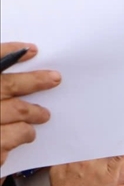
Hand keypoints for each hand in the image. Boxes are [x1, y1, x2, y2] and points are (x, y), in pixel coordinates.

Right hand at [1, 44, 57, 168]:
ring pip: (16, 110)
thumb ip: (5, 92)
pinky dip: (25, 134)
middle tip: (55, 79)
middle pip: (4, 85)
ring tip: (43, 115)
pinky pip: (16, 135)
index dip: (6, 52)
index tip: (31, 50)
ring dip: (33, 112)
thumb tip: (26, 60)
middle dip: (32, 81)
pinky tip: (27, 135)